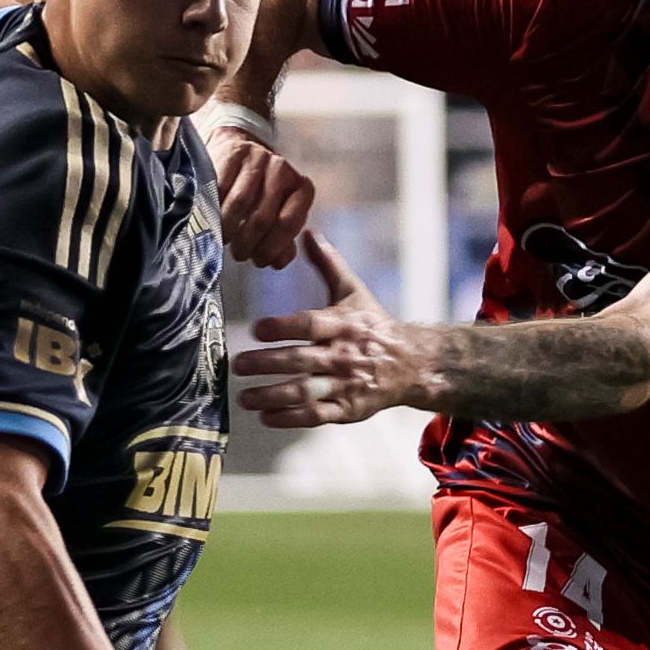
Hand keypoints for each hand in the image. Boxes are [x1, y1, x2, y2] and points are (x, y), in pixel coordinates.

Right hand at [209, 123, 313, 268]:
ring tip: (224, 240)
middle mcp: (282, 170)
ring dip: (229, 229)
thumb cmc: (259, 193)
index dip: (272, 248)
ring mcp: (257, 158)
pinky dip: (213, 209)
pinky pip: (220, 188)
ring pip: (240, 203)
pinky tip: (211, 220)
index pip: (288, 224)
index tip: (259, 260)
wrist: (237, 152)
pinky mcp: (232, 152)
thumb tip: (277, 262)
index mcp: (301, 188)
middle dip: (248, 243)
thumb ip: (282, 241)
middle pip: (262, 217)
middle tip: (239, 254)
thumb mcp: (277, 215)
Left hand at [232, 235, 422, 426]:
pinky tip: (266, 416)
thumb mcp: (354, 292)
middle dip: (267, 363)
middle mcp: (343, 356)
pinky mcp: (348, 409)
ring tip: (244, 397)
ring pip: (305, 391)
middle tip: (238, 364)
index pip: (310, 325)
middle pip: (301, 360)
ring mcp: (345, 385)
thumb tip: (308, 232)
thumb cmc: (374, 325)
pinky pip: (316, 416)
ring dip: (272, 396)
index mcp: (343, 325)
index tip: (257, 329)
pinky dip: (290, 418)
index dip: (282, 327)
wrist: (411, 364)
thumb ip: (329, 264)